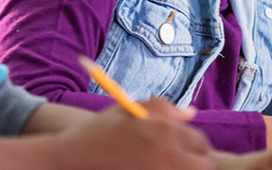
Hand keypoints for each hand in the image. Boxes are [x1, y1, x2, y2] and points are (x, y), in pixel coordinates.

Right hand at [43, 98, 213, 169]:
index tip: (182, 150)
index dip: (193, 145)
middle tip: (177, 162)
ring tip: (164, 166)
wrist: (67, 163)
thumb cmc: (95, 136)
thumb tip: (191, 112)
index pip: (199, 141)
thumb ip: (162, 108)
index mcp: (163, 130)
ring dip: (183, 169)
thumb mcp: (126, 111)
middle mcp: (167, 156)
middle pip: (204, 165)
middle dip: (196, 163)